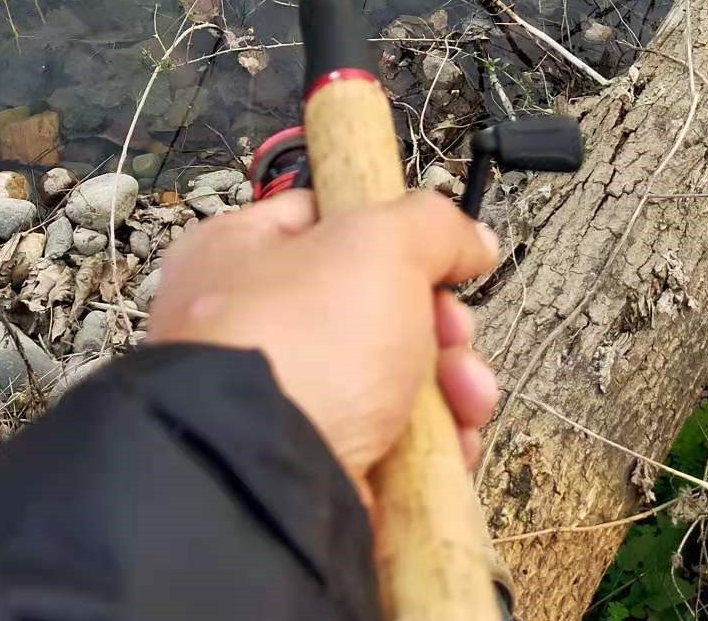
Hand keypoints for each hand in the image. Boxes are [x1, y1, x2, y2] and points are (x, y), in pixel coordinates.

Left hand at [146, 187, 499, 504]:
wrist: (268, 485)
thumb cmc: (299, 345)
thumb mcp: (376, 246)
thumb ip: (429, 226)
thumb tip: (468, 239)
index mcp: (238, 254)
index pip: (324, 222)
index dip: (392, 233)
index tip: (440, 255)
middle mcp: (251, 328)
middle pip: (371, 308)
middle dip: (436, 323)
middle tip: (454, 334)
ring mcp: (280, 406)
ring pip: (389, 380)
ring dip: (447, 386)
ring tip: (468, 397)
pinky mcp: (313, 468)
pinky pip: (388, 447)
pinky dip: (430, 447)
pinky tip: (454, 445)